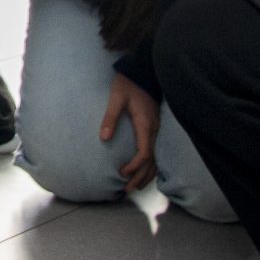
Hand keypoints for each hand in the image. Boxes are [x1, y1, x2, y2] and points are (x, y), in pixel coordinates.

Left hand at [100, 73, 159, 189]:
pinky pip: (155, 150)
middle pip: (152, 161)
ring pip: (156, 158)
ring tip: (135, 185)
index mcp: (145, 124)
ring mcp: (156, 128)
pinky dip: (150, 164)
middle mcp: (154, 129)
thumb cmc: (128, 83)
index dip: (135, 166)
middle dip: (141, 177)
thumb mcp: (116, 98)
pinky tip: (143, 170)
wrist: (142, 70)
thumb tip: (103, 138)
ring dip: (146, 173)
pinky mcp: (154, 126)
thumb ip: (110, 117)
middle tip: (128, 189)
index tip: (122, 173)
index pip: (144, 153)